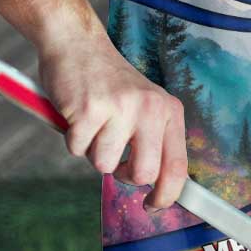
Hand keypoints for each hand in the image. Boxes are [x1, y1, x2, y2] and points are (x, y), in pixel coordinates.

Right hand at [37, 32, 186, 210]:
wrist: (77, 44)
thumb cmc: (109, 83)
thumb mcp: (144, 105)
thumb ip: (154, 140)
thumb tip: (159, 188)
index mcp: (169, 110)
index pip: (177, 166)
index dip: (167, 195)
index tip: (154, 206)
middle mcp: (150, 108)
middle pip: (144, 174)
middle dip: (124, 175)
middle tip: (114, 157)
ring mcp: (120, 108)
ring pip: (104, 165)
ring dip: (93, 151)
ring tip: (93, 123)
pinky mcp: (89, 109)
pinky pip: (77, 149)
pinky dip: (72, 139)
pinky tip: (77, 115)